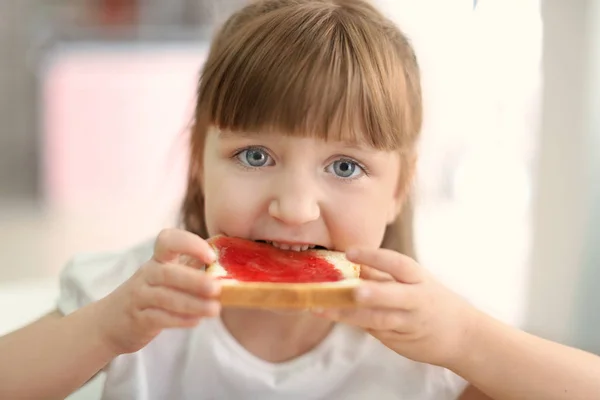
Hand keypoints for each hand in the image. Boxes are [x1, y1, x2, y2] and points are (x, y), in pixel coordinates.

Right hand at [95, 229, 220, 354]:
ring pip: (166, 298)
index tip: (211, 256)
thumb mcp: (167, 275)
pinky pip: (159, 318)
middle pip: (169, 273)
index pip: (168, 240)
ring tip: (215, 309)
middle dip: (194, 280)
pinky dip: (179, 320)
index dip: (189, 243)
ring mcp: (140, 297)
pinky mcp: (138, 319)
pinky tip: (196, 321)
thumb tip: (227, 258)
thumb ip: (191, 266)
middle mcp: (147, 274)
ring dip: (193, 304)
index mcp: (158, 259)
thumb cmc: (150, 293)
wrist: (111, 322)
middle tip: (217, 288)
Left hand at [314, 248, 476, 367]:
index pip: (398, 264)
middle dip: (372, 293)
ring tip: (324, 309)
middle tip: (351, 290)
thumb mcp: (413, 282)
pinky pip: (374, 330)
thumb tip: (351, 264)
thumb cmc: (430, 301)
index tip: (351, 252)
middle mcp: (416, 300)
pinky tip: (332, 316)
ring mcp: (408, 323)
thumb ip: (383, 275)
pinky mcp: (400, 340)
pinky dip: (354, 323)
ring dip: (350, 314)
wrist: (463, 335)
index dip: (375, 257)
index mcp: (418, 279)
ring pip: (379, 319)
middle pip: (393, 295)